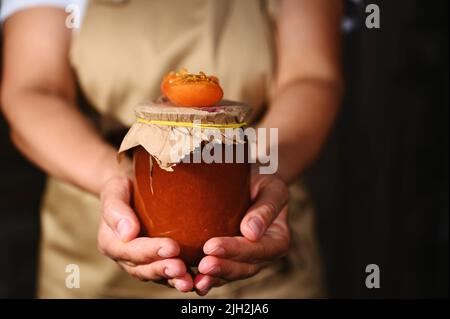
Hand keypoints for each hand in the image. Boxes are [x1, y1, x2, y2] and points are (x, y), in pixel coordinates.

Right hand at [97, 169, 193, 291]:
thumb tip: (127, 233)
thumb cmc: (123, 188)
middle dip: (163, 269)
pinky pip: (168, 275)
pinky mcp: (157, 263)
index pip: (130, 251)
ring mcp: (141, 263)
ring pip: (156, 276)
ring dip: (172, 280)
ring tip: (189, 281)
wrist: (133, 189)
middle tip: (181, 268)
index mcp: (111, 242)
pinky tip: (197, 279)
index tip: (172, 247)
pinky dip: (181, 278)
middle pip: (143, 269)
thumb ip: (116, 210)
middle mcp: (125, 258)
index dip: (150, 251)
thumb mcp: (115, 191)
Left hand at [194, 170, 289, 295]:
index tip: (212, 246)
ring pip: (230, 275)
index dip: (236, 251)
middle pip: (245, 268)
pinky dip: (206, 279)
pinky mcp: (230, 260)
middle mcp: (264, 256)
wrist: (252, 181)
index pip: (258, 250)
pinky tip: (192, 282)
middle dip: (223, 267)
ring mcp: (246, 261)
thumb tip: (251, 232)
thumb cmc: (264, 181)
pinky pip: (219, 274)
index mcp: (278, 240)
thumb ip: (266, 208)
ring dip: (214, 278)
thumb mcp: (272, 188)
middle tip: (203, 264)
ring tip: (196, 278)